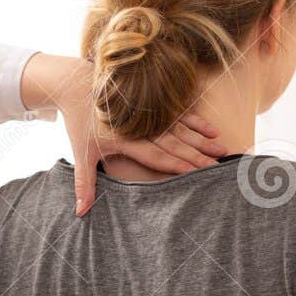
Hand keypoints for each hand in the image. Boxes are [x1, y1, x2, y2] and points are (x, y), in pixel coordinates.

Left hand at [58, 82, 224, 215]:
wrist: (74, 82)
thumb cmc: (78, 121)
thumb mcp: (80, 153)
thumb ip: (84, 184)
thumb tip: (79, 213)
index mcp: (125, 138)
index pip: (155, 154)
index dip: (174, 164)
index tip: (193, 173)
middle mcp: (141, 124)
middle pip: (174, 143)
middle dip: (197, 156)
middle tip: (216, 168)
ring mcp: (150, 111)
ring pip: (181, 128)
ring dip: (202, 140)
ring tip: (222, 151)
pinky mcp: (154, 101)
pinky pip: (179, 112)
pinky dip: (197, 122)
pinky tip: (212, 131)